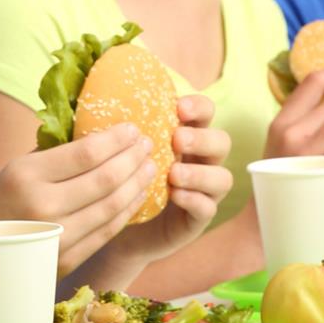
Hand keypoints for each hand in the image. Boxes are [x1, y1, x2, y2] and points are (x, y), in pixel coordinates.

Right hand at [0, 123, 154, 274]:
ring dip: (137, 184)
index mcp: (26, 176)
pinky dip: (127, 211)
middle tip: (149, 144)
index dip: (117, 140)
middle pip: (105, 180)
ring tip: (150, 167)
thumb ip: (54, 155)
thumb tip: (99, 136)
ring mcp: (55, 238)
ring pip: (112, 207)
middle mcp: (43, 207)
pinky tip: (137, 195)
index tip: (133, 129)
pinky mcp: (65, 261)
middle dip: (133, 159)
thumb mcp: (14, 168)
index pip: (86, 154)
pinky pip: (107, 232)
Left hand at [90, 94, 233, 274]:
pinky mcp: (197, 218)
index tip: (178, 107)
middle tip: (177, 140)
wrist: (116, 225)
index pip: (206, 113)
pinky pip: (208, 208)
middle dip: (202, 138)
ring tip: (173, 173)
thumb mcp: (122, 151)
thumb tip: (101, 97)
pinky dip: (194, 199)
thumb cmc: (120, 179)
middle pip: (222, 142)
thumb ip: (125, 130)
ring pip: (223, 177)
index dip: (199, 107)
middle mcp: (201, 161)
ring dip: (200, 173)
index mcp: (186, 137)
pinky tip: (175, 195)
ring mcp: (204, 191)